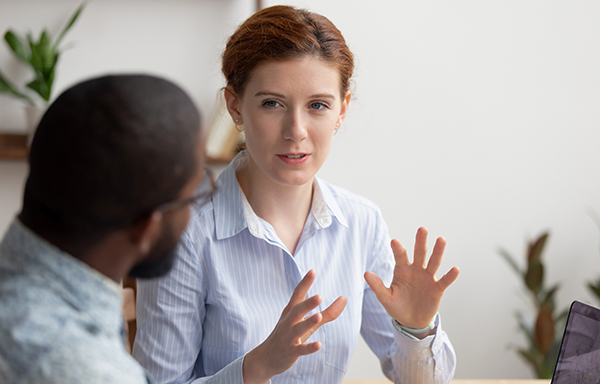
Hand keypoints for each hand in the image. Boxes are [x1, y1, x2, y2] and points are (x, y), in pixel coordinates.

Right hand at [242, 269, 346, 383]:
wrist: (267, 357)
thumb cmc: (290, 335)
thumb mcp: (308, 323)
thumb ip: (327, 312)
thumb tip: (344, 299)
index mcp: (291, 312)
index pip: (297, 295)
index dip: (305, 283)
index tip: (312, 271)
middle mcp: (288, 322)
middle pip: (297, 310)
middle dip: (307, 303)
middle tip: (319, 296)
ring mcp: (288, 337)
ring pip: (298, 329)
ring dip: (308, 323)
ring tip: (318, 316)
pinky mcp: (290, 352)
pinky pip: (300, 350)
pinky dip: (309, 348)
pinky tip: (318, 345)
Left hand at [364, 227, 458, 331]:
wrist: (411, 321)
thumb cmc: (397, 306)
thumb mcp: (385, 297)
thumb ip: (377, 286)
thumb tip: (366, 273)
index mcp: (402, 270)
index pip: (400, 256)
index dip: (397, 249)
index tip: (394, 241)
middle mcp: (416, 270)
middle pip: (419, 253)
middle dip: (421, 241)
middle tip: (422, 229)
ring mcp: (427, 278)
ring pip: (433, 262)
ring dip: (438, 252)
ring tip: (441, 239)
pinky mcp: (437, 289)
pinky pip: (444, 280)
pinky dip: (450, 275)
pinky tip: (455, 269)